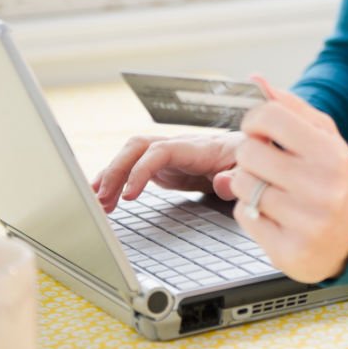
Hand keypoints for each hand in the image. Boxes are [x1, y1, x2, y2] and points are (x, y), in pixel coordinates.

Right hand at [92, 130, 243, 212]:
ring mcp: (168, 154)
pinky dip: (117, 180)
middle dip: (116, 170)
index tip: (129, 195)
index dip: (141, 170)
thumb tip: (222, 182)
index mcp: (197, 147)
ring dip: (111, 175)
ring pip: (131, 155)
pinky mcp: (164, 166)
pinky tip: (104, 196)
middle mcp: (177, 145)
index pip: (161, 151)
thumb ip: (238, 176)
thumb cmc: (247, 159)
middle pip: (138, 147)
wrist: (247, 152)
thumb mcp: (249, 169)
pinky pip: (134, 167)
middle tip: (102, 200)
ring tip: (98, 203)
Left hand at [213, 79, 347, 283]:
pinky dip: (251, 212)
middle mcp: (322, 187)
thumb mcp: (324, 137)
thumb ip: (290, 106)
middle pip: (249, 152)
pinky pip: (244, 216)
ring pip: (242, 185)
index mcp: (330, 152)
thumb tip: (256, 80)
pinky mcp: (289, 251)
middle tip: (265, 163)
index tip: (258, 130)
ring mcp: (306, 222)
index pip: (270, 116)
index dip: (255, 120)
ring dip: (248, 184)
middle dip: (249, 155)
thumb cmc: (333, 178)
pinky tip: (273, 213)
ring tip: (270, 189)